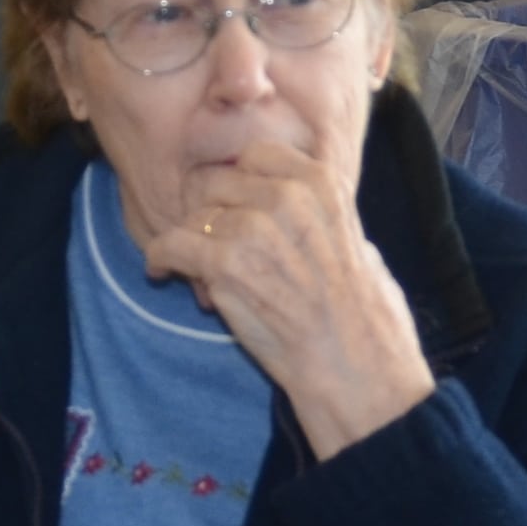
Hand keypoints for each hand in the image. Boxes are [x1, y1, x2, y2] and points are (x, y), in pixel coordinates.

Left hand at [135, 108, 435, 454]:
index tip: (234, 204)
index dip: (238, 182)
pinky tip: (161, 272)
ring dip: (190, 242)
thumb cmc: (366, 321)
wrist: (359, 371)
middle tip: (210, 241)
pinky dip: (160, 260)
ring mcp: (254, 228)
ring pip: (193, 217)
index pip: (255, 154)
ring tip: (196, 270)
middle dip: (208, 210)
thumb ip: (322, 218)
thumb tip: (298, 210)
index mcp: (322, 184)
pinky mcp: (225, 266)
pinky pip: (170, 245)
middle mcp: (287, 196)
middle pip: (216, 182)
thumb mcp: (360, 246)